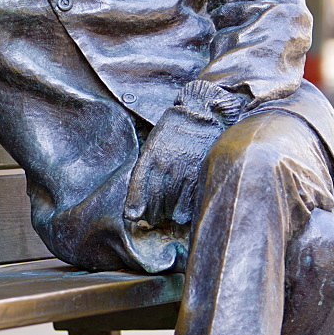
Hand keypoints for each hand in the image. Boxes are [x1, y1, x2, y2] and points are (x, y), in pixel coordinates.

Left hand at [124, 106, 223, 227]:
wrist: (200, 117)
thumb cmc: (173, 133)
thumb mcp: (153, 144)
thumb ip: (146, 167)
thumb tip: (140, 196)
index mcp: (151, 154)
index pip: (138, 184)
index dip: (134, 203)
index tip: (132, 216)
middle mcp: (165, 163)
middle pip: (154, 198)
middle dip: (152, 212)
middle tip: (153, 217)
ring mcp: (183, 170)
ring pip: (171, 204)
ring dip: (168, 213)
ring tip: (167, 214)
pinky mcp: (199, 175)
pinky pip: (189, 202)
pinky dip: (184, 211)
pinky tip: (181, 211)